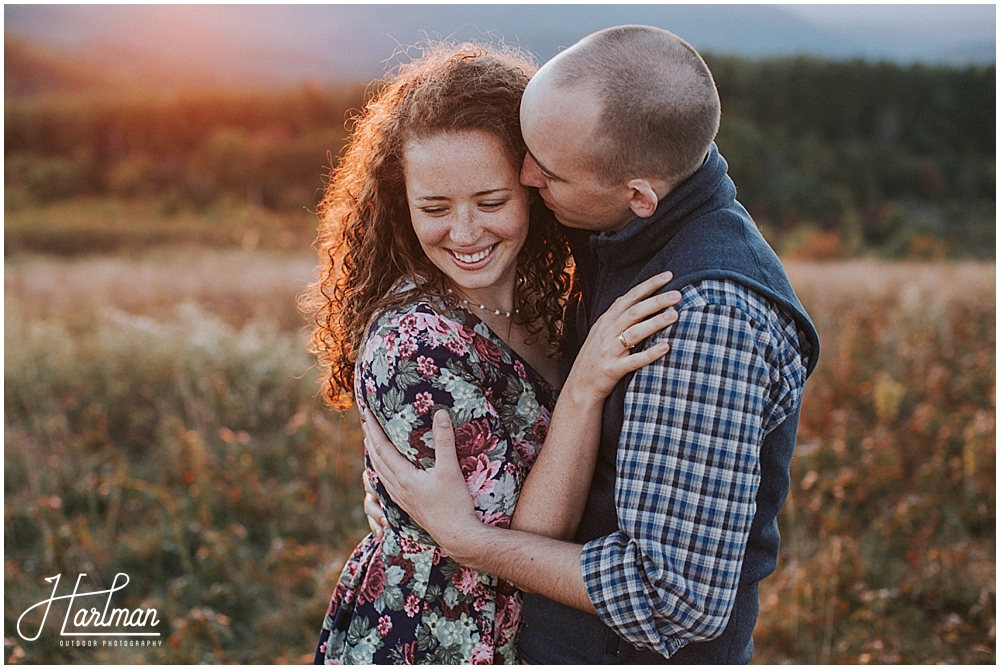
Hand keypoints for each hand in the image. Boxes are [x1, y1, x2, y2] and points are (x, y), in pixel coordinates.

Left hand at [363, 407, 479, 553]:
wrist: (457, 536)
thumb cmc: (454, 504)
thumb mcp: (450, 469)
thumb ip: (444, 441)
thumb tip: (440, 414)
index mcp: (403, 477)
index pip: (381, 448)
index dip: (372, 429)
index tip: (365, 412)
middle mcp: (397, 488)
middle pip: (376, 459)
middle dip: (369, 438)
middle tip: (364, 421)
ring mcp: (401, 499)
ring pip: (379, 472)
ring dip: (373, 454)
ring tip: (370, 442)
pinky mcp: (408, 506)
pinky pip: (386, 484)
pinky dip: (381, 470)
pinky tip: (385, 472)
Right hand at [568, 271, 680, 400]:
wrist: (579, 387)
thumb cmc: (594, 358)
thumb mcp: (599, 332)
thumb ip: (614, 315)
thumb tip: (629, 296)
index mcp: (606, 321)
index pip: (629, 297)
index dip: (649, 285)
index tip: (668, 275)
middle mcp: (607, 332)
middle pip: (634, 311)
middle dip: (657, 301)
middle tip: (678, 294)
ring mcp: (609, 351)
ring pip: (635, 333)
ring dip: (655, 322)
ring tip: (674, 315)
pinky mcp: (613, 370)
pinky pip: (634, 360)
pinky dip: (650, 353)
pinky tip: (666, 347)